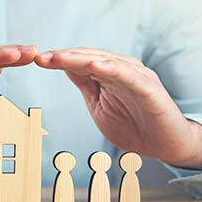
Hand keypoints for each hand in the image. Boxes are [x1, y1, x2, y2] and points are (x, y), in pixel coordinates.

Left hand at [35, 48, 201, 168]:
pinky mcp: (150, 89)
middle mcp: (122, 69)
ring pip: (105, 62)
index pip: (78, 62)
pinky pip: (129, 77)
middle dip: (63, 57)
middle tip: (41, 57)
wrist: (166, 144)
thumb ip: (85, 84)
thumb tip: (63, 66)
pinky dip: (112, 69)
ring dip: (81, 59)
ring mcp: (136, 77)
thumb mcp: (99, 104)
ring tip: (60, 57)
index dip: (57, 60)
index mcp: (107, 73)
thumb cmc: (132, 124)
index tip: (35, 60)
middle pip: (88, 58)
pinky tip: (96, 65)